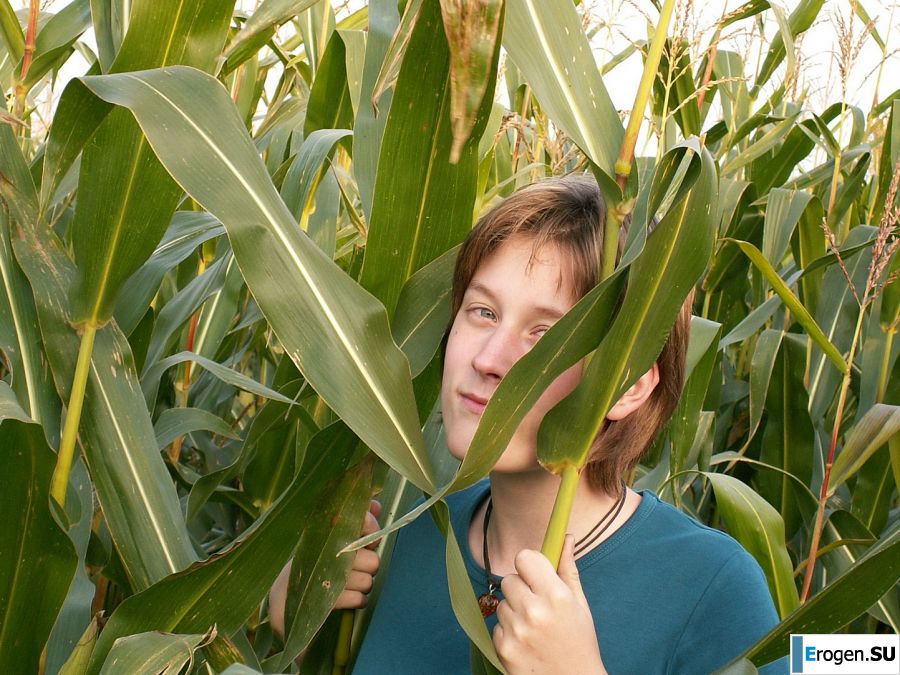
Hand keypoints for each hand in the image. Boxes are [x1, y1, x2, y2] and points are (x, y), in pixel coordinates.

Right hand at [268, 499, 381, 636]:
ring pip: (368, 582)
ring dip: (361, 585)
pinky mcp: (327, 600)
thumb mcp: (331, 537)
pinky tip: (345, 596)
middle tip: (354, 566)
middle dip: (367, 566)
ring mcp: (328, 576)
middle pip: (374, 561)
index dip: (372, 530)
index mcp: (329, 531)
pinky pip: (359, 599)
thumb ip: (357, 520)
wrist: (284, 596)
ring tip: (347, 582)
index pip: (364, 521)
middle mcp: (330, 550)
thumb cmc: (313, 561)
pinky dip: (356, 600)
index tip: (367, 539)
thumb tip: (376, 504)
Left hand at [492, 535, 606, 674]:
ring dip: (515, 611)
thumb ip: (567, 569)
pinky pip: (497, 624)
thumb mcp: (579, 605)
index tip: (536, 574)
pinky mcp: (503, 647)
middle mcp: (534, 610)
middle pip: (510, 579)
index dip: (530, 564)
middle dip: (522, 589)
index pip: (525, 558)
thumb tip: (566, 537)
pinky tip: (526, 642)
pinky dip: (509, 631)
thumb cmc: (580, 643)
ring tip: (534, 628)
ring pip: (502, 602)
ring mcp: (516, 630)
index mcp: (556, 595)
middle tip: (538, 605)